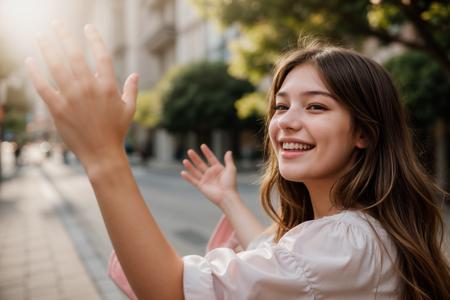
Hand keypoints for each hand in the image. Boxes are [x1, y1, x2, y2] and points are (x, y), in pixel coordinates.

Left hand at [26, 21, 137, 168]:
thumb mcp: (129, 109)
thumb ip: (132, 89)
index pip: (101, 55)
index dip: (94, 39)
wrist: (102, 154)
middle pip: (75, 55)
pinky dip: (35, 73)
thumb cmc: (117, 131)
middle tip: (56, 24)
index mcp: (108, 87)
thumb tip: (135, 73)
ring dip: (47, 48)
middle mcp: (89, 89)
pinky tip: (30, 62)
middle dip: (64, 36)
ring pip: (57, 67)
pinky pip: (43, 87)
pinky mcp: (58, 109)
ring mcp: (72, 98)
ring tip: (41, 36)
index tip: (87, 28)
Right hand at [181, 144, 237, 207]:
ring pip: (195, 171)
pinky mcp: (201, 187)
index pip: (211, 158)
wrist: (227, 196)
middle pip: (201, 163)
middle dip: (195, 157)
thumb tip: (228, 151)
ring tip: (184, 160)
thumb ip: (228, 160)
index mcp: (218, 169)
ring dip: (190, 166)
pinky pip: (193, 181)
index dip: (207, 152)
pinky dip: (188, 177)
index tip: (202, 146)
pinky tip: (183, 172)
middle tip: (190, 151)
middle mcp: (211, 174)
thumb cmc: (230, 183)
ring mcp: (206, 180)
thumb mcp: (231, 169)